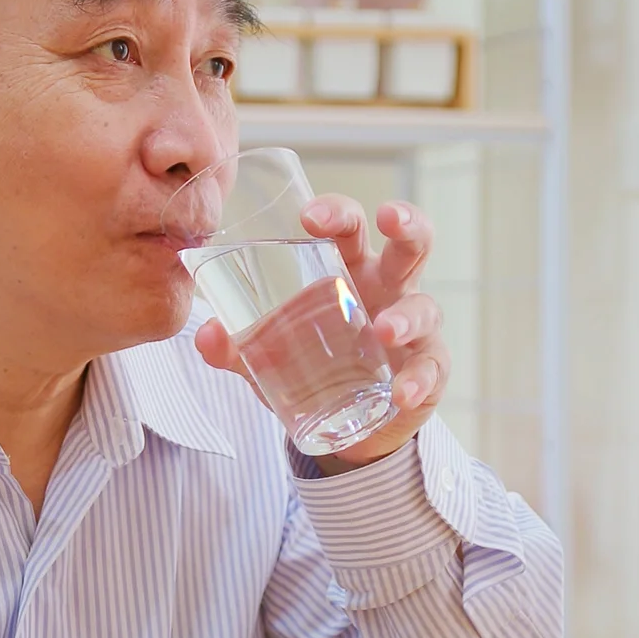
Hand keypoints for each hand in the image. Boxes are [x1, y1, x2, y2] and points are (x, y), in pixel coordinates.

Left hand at [195, 197, 444, 472]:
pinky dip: (418, 381)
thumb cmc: (312, 364)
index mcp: (347, 270)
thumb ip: (236, 346)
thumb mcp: (270, 355)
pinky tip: (401, 394)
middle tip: (388, 217)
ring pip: (425, 305)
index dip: (336, 212)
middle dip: (406, 222)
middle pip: (409, 243)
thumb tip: (206, 335)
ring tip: (384, 330)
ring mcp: (414, 327)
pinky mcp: (429, 368)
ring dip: (406, 314)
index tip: (309, 218)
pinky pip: (431, 369)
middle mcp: (388, 289)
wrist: (349, 426)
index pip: (349, 226)